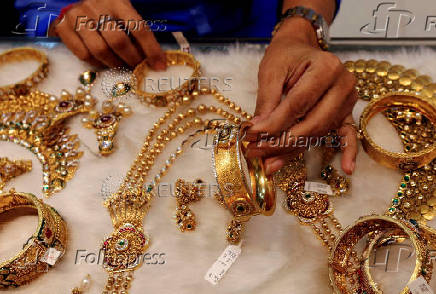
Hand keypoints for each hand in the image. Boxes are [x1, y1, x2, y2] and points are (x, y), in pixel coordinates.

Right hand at [50, 0, 165, 68]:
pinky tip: (104, 62)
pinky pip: (82, 54)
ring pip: (99, 50)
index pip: (139, 28)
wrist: (77, 0)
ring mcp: (77, 16)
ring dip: (115, 64)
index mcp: (117, 0)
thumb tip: (156, 60)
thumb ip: (137, 31)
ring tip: (121, 66)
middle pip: (118, 41)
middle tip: (138, 68)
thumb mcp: (124, 12)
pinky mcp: (63, 26)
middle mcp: (96, 6)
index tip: (159, 66)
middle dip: (132, 59)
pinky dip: (96, 64)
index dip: (151, 50)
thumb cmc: (107, 10)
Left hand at [246, 17, 357, 175]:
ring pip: (319, 133)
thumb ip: (266, 101)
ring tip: (269, 164)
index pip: (297, 105)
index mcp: (326, 68)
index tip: (251, 137)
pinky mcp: (346, 112)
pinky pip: (347, 134)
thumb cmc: (286, 56)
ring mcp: (348, 100)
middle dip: (281, 142)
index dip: (273, 125)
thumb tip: (257, 131)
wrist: (301, 47)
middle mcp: (343, 84)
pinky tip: (347, 168)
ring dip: (293, 151)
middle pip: (312, 124)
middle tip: (256, 152)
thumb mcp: (271, 71)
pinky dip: (347, 151)